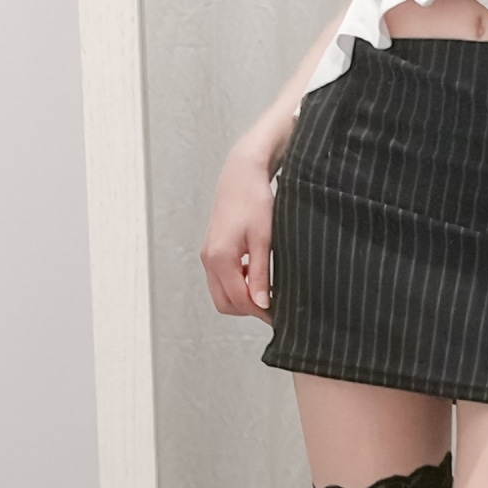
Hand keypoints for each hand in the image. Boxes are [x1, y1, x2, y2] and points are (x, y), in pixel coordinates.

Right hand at [200, 138, 275, 322]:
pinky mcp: (211, 250)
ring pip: (221, 294)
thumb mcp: (264, 240)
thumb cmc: (254, 200)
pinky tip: (254, 274)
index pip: (239, 299)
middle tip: (273, 305)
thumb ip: (260, 274)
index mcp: (221, 258)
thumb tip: (262, 303)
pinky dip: (236, 285)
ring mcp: (207, 255)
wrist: (241, 174)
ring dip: (241, 298)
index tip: (279, 313)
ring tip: (265, 288)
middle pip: (225, 303)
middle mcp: (209, 259)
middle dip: (248, 309)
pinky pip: (220, 280)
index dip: (260, 311)